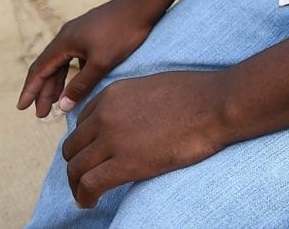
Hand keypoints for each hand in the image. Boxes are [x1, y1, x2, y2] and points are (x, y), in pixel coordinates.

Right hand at [17, 0, 162, 119]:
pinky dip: (71, 73)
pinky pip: (74, 57)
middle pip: (48, 67)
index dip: (30, 90)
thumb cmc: (123, 32)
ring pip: (62, 62)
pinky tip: (77, 84)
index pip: (39, 70)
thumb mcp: (102, 62)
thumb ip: (81, 84)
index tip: (21, 108)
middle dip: (43, 91)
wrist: (143, 4)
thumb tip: (62, 105)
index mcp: (64, 41)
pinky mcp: (91, 33)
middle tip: (41, 115)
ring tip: (56, 104)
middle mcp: (67, 36)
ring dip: (57, 83)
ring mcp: (79, 33)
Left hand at [61, 70, 229, 208]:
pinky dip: (84, 197)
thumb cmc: (196, 94)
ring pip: (76, 168)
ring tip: (85, 195)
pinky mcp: (125, 162)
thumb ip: (133, 101)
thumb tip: (131, 120)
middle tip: (85, 178)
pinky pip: (90, 184)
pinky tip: (90, 202)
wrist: (216, 104)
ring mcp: (113, 138)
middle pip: (73, 147)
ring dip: (77, 185)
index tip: (94, 155)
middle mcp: (105, 114)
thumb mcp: (153, 86)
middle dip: (76, 164)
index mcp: (113, 93)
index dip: (86, 143)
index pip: (82, 122)